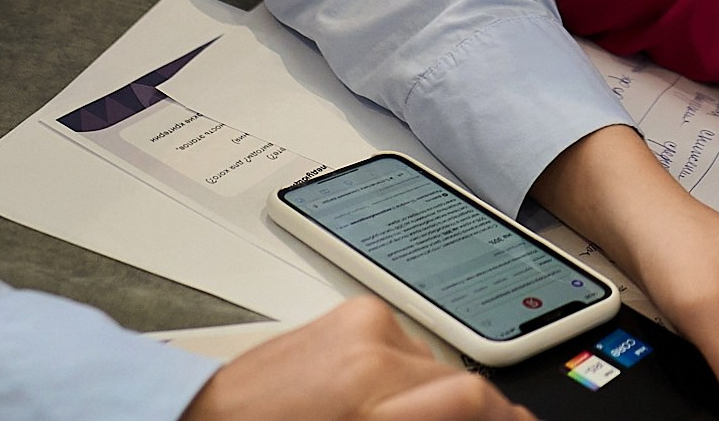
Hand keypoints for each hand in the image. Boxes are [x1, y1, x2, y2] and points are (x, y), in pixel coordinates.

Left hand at [184, 297, 524, 420]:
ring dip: (437, 396)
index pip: (470, 399)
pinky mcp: (358, 309)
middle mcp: (370, 355)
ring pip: (440, 364)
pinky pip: (413, 344)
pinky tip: (386, 396)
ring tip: (408, 418)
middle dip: (476, 413)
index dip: (507, 418)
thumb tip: (474, 418)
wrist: (211, 414)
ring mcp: (364, 325)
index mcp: (366, 403)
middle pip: (463, 382)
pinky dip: (411, 373)